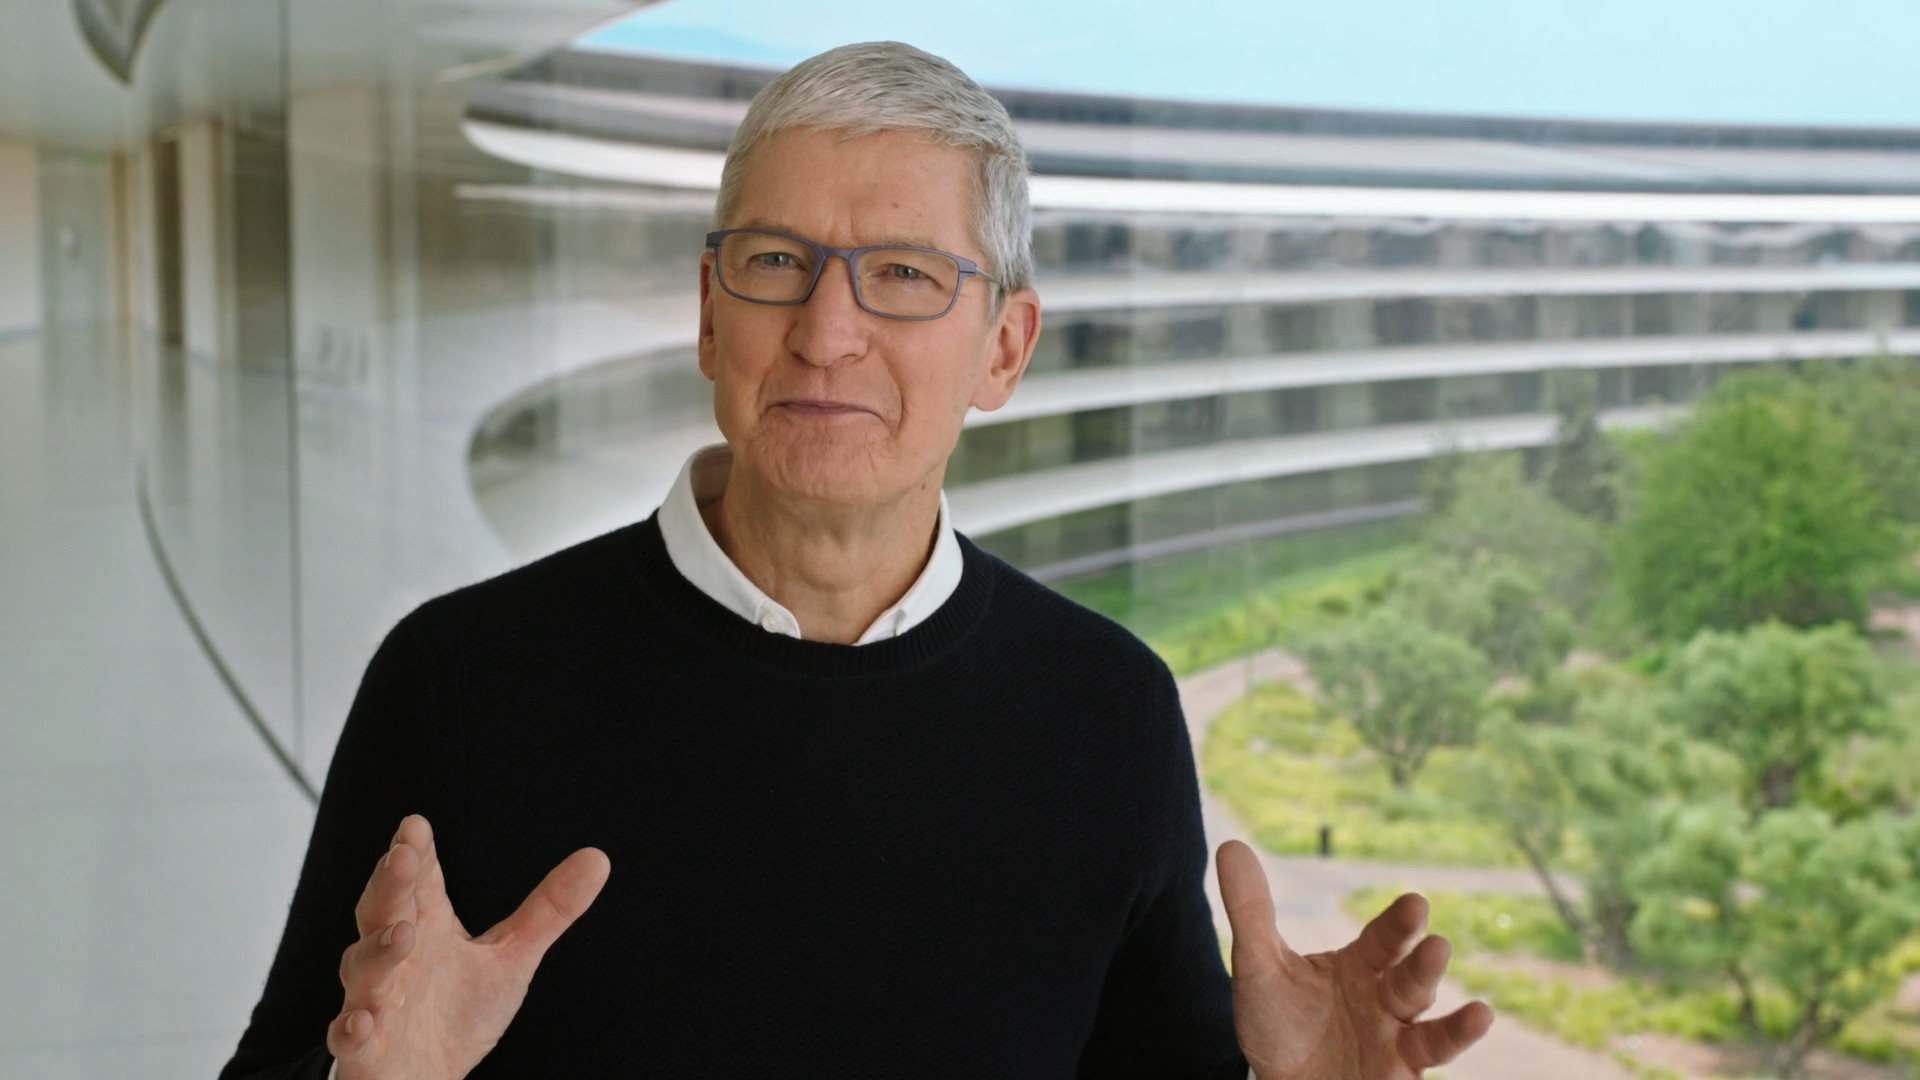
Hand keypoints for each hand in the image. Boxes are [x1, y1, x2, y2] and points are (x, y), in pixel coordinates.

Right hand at [327, 814, 610, 1079]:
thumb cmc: (458, 1013)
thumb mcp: (511, 957)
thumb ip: (549, 910)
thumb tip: (598, 858)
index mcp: (427, 926)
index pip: (419, 881)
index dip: (416, 853)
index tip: (416, 825)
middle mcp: (394, 958)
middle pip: (383, 911)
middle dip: (389, 883)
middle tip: (400, 855)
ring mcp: (375, 1001)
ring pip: (365, 969)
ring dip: (378, 951)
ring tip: (403, 933)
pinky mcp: (365, 1050)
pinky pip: (352, 1038)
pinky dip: (353, 1030)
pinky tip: (360, 1023)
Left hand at [1218, 840, 1492, 1079]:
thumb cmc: (1276, 1023)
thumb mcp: (1259, 967)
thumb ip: (1252, 911)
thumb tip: (1231, 845)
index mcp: (1361, 966)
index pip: (1384, 940)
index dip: (1399, 924)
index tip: (1414, 903)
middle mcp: (1386, 999)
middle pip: (1411, 978)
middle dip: (1424, 964)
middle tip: (1434, 944)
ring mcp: (1397, 1040)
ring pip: (1430, 1027)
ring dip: (1455, 1023)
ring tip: (1481, 1014)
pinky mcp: (1400, 1075)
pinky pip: (1432, 1061)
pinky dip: (1456, 1045)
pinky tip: (1479, 1026)